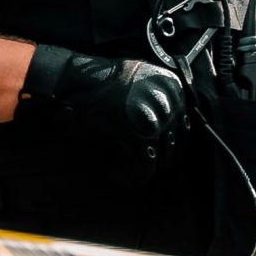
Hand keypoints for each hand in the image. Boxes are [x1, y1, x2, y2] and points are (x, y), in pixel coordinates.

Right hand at [21, 46, 186, 164]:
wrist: (73, 78)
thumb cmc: (98, 85)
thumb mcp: (135, 86)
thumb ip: (155, 104)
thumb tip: (165, 144)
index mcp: (172, 87)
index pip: (181, 130)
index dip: (163, 148)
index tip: (142, 156)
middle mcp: (170, 100)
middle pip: (175, 148)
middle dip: (152, 162)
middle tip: (128, 166)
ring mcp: (157, 117)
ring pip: (161, 161)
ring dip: (140, 171)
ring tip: (118, 169)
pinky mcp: (140, 133)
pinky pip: (143, 168)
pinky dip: (128, 177)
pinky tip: (110, 172)